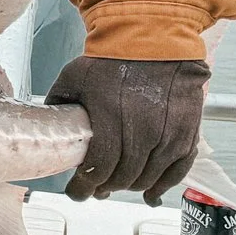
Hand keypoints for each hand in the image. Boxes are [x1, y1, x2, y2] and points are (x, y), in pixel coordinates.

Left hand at [47, 55, 210, 203]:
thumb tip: (47, 127)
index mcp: (110, 116)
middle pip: (122, 176)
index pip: (98, 166)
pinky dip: (164, 185)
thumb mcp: (73, 78)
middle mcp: (142, 128)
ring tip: (116, 187)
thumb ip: (60, 105)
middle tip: (94, 190)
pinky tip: (152, 195)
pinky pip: (178, 169)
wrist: (153, 39)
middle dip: (104, 187)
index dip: (85, 185)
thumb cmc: (111, 58)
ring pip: (148, 176)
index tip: (77, 192)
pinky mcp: (188, 132)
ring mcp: (168, 132)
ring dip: (130, 186)